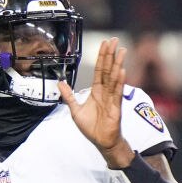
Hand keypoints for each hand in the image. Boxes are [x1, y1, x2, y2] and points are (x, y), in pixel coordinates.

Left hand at [58, 37, 134, 168]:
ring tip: (121, 51)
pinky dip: (119, 81)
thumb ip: (68, 95)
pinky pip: (117, 93)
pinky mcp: (116, 107)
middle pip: (107, 69)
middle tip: (114, 40)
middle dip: (110, 54)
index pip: (99, 70)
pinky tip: (122, 71)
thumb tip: (59, 83)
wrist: (101, 141)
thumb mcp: (75, 110)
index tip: (105, 44)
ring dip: (117, 64)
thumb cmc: (91, 127)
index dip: (101, 57)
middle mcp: (105, 92)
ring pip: (114, 78)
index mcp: (97, 91)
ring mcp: (112, 98)